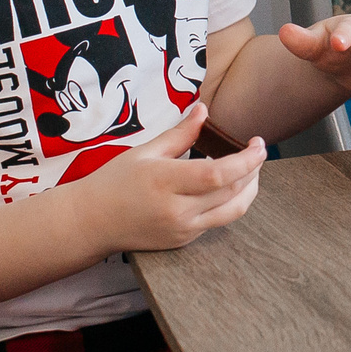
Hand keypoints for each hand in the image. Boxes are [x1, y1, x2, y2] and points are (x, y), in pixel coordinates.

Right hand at [74, 104, 263, 252]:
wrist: (90, 222)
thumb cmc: (114, 182)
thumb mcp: (145, 151)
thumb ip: (180, 134)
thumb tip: (204, 110)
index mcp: (166, 183)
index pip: (219, 175)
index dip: (247, 160)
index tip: (259, 144)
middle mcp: (178, 211)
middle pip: (232, 192)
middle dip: (254, 170)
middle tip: (258, 151)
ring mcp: (182, 229)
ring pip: (233, 212)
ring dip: (250, 189)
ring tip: (252, 170)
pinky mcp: (183, 241)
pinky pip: (217, 221)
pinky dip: (230, 203)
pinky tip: (228, 187)